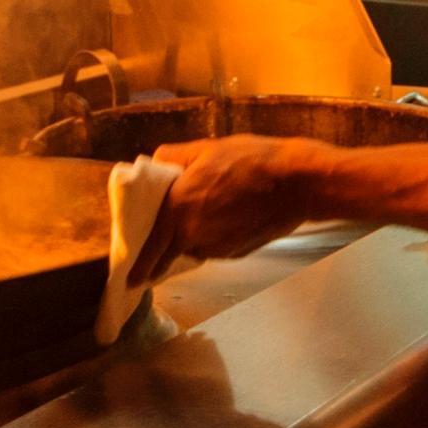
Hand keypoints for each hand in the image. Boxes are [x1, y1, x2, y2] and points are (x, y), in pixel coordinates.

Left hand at [136, 132, 328, 274]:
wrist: (296, 183)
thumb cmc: (251, 161)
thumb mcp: (205, 149)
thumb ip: (171, 158)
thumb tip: (154, 165)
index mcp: (179, 209)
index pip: (152, 244)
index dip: (141, 263)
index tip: (132, 278)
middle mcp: (194, 235)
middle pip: (171, 249)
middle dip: (164, 251)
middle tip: (162, 246)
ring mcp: (218, 247)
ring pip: (195, 246)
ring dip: (193, 236)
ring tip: (210, 209)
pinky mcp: (237, 253)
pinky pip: (216, 247)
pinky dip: (214, 236)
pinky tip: (229, 215)